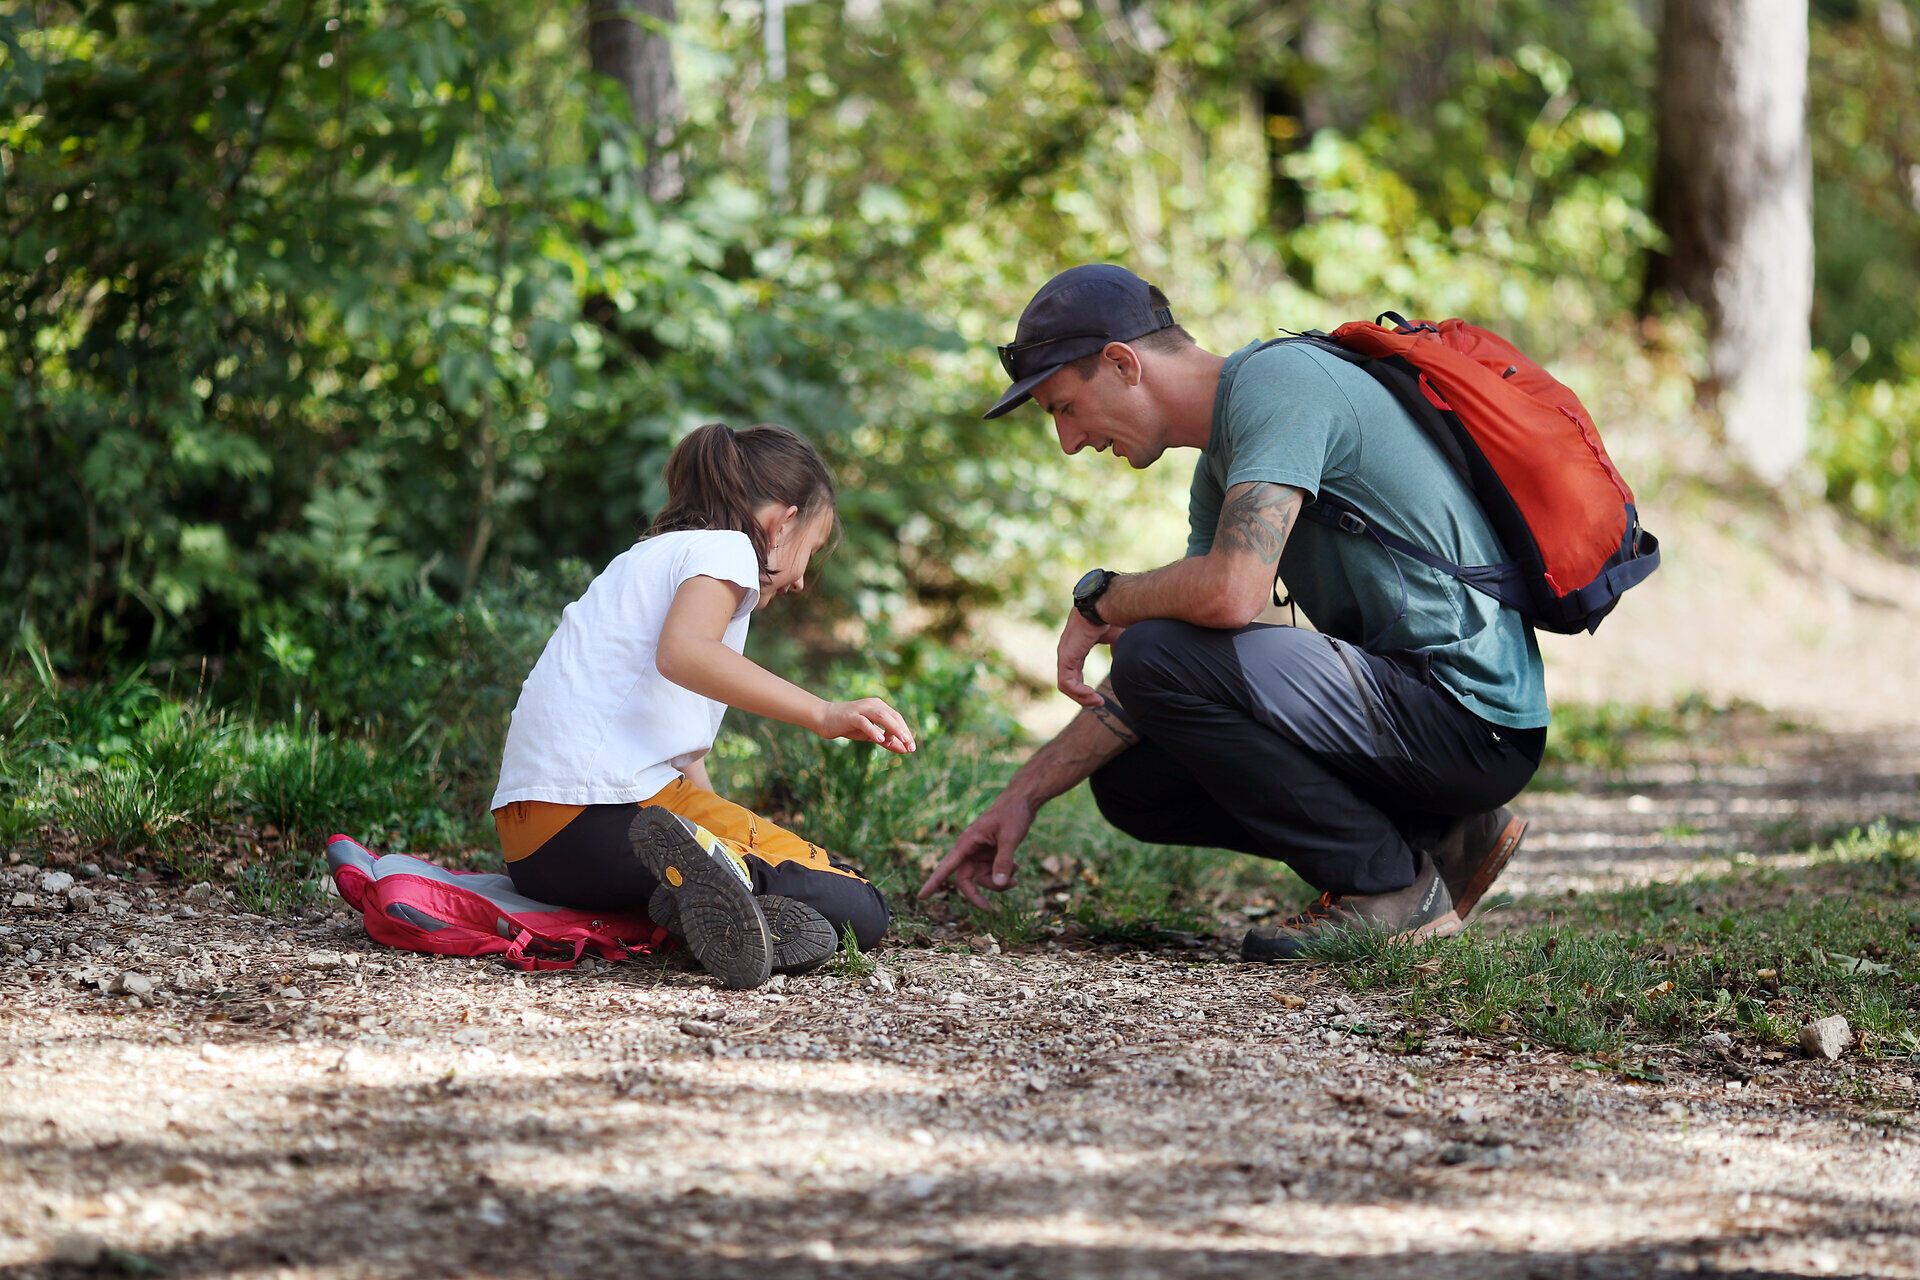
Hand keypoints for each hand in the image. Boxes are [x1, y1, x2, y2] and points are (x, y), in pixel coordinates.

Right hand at [815, 697, 916, 753]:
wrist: (824, 719)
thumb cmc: (849, 726)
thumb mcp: (871, 735)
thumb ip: (887, 741)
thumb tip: (905, 750)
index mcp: (879, 707)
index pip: (898, 718)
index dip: (906, 732)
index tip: (912, 747)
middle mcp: (873, 705)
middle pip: (893, 716)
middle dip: (904, 732)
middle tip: (911, 747)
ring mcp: (862, 709)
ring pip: (882, 716)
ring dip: (894, 729)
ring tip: (903, 741)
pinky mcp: (851, 716)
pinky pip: (864, 722)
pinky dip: (873, 730)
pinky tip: (880, 740)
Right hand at [918, 792, 1036, 908]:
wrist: (1022, 801)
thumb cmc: (1013, 814)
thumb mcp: (1010, 837)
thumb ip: (1004, 861)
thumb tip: (999, 884)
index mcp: (967, 842)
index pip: (946, 866)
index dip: (934, 882)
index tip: (921, 896)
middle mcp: (970, 850)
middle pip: (966, 880)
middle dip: (979, 893)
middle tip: (990, 909)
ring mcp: (980, 853)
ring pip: (982, 879)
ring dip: (998, 883)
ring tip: (1017, 874)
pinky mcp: (990, 855)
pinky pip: (992, 873)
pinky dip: (1004, 875)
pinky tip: (1016, 867)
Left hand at [1057, 611, 1126, 708]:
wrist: (1108, 604)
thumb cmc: (1113, 617)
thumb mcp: (1118, 639)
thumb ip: (1118, 652)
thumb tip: (1124, 664)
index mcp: (1077, 648)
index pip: (1075, 674)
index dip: (1085, 688)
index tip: (1100, 698)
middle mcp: (1068, 652)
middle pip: (1069, 682)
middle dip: (1083, 697)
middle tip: (1099, 704)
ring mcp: (1065, 654)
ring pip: (1066, 685)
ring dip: (1081, 697)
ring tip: (1098, 703)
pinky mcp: (1066, 656)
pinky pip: (1066, 683)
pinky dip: (1078, 692)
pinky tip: (1092, 695)